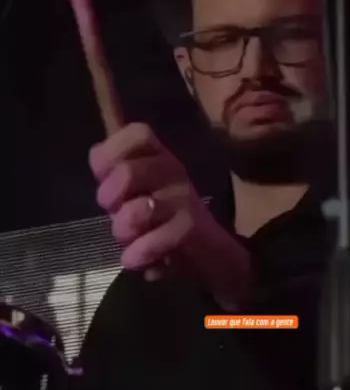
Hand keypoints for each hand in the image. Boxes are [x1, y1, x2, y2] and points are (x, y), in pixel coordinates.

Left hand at [89, 122, 252, 304]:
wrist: (206, 251)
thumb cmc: (160, 215)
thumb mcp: (134, 186)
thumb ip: (115, 163)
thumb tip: (103, 131)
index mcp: (158, 154)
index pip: (136, 133)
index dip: (110, 154)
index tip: (104, 176)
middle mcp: (174, 169)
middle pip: (127, 172)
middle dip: (109, 198)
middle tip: (114, 212)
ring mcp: (184, 198)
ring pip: (137, 211)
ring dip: (123, 231)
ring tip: (128, 239)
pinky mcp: (191, 228)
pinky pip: (152, 241)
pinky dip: (138, 254)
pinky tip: (136, 258)